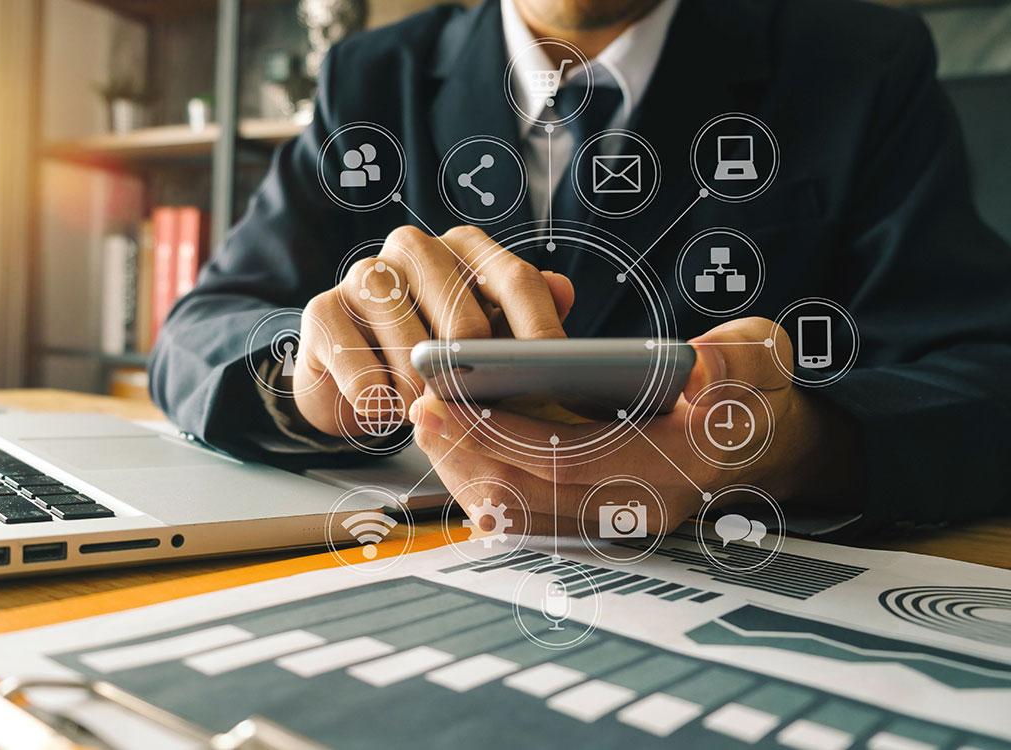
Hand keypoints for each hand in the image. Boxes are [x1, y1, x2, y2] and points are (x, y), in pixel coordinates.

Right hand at [292, 225, 574, 437]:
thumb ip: (523, 318)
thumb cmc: (428, 352)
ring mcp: (364, 275)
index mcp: (462, 248)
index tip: (555, 374)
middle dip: (475, 370)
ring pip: (410, 345)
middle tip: (481, 408)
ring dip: (424, 393)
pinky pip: (360, 370)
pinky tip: (383, 408)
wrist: (352, 378)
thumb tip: (564, 291)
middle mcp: (413, 248)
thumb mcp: (485, 337)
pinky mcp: (322, 310)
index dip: (538, 329)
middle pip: (462, 313)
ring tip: (427, 413)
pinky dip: (379, 402)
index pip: (513, 279)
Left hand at [409, 316, 850, 535]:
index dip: (502, 433)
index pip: (572, 460)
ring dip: (466, 470)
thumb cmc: (748, 390)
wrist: (756, 443)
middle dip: (466, 449)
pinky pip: (524, 518)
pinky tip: (454, 448)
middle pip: (531, 492)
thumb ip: (740, 358)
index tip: (448, 398)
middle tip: (419, 404)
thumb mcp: (763, 358)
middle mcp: (641, 509)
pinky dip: (482, 484)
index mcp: (679, 466)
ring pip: (520, 513)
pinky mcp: (593, 525)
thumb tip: (700, 364)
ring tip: (428, 422)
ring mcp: (614, 525)